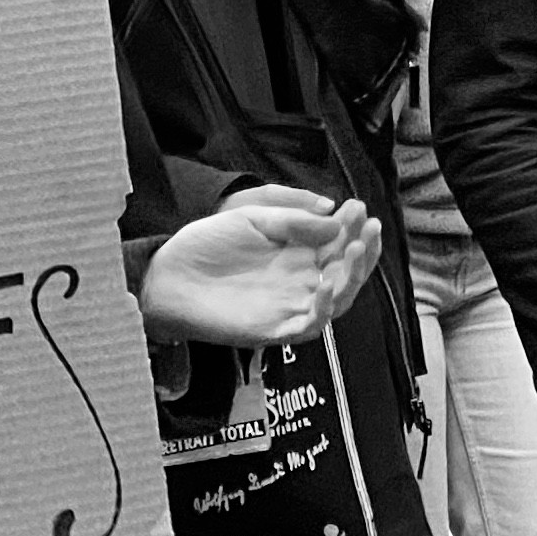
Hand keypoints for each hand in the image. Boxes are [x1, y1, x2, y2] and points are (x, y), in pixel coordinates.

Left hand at [138, 187, 382, 348]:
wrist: (167, 277)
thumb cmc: (205, 246)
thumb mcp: (252, 219)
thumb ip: (292, 221)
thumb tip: (335, 222)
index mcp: (296, 255)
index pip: (338, 244)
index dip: (352, 227)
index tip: (358, 206)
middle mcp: (299, 282)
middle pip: (346, 272)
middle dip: (363, 249)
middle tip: (369, 225)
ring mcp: (288, 307)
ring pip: (337, 300)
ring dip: (353, 276)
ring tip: (357, 248)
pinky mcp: (273, 329)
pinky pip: (308, 325)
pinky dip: (323, 310)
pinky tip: (326, 286)